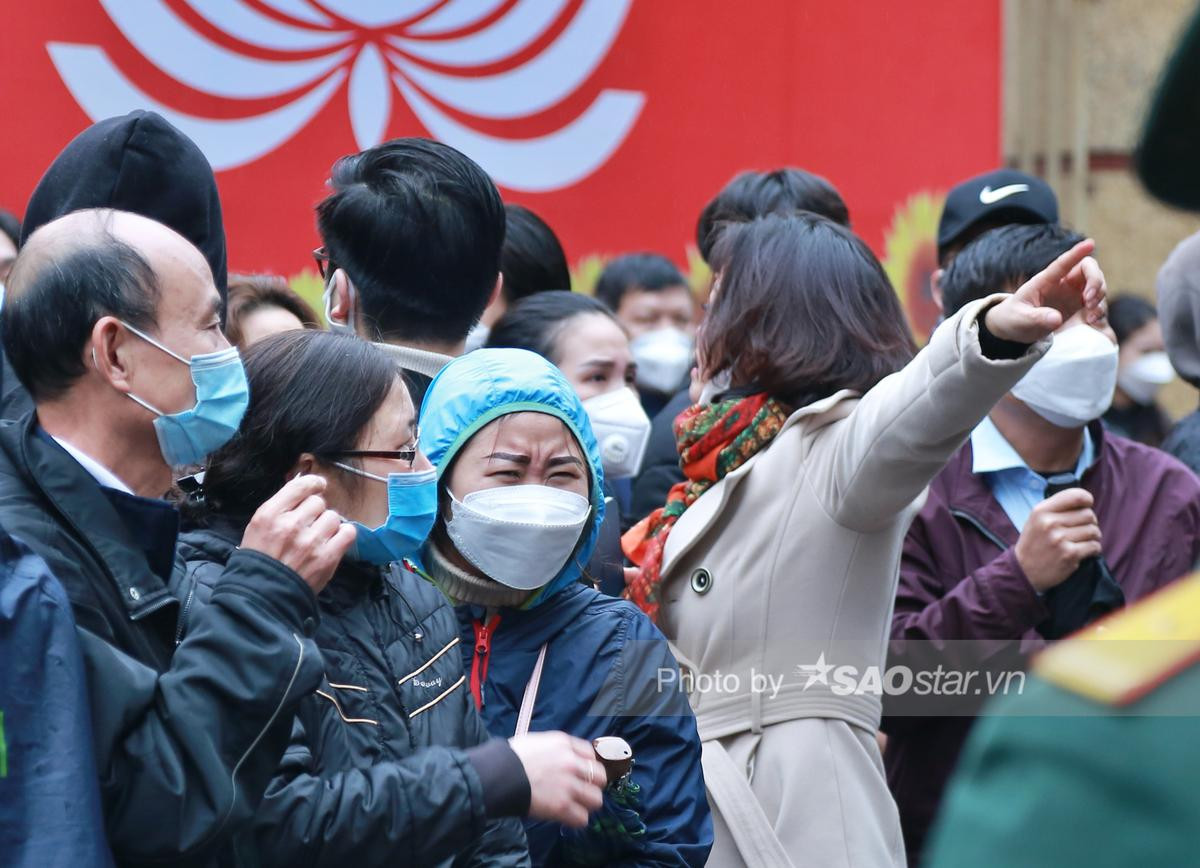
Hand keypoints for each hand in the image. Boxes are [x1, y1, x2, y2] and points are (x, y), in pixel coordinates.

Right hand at [240, 475, 355, 593]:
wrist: (263, 597)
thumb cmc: (260, 561)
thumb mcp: (258, 528)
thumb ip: (280, 508)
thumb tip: (305, 489)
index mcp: (270, 515)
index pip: (299, 486)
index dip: (312, 483)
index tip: (318, 486)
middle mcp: (291, 524)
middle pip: (318, 502)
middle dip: (315, 512)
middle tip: (309, 526)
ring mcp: (311, 541)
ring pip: (333, 516)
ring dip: (328, 525)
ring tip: (318, 538)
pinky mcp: (327, 557)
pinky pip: (347, 532)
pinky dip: (343, 535)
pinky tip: (333, 541)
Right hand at [509, 731, 604, 826]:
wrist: (497, 774)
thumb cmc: (510, 758)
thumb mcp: (537, 742)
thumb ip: (556, 749)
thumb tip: (563, 757)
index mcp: (564, 743)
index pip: (591, 754)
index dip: (586, 765)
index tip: (580, 773)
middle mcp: (571, 762)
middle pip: (600, 776)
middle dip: (592, 784)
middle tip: (580, 790)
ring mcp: (568, 785)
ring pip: (595, 799)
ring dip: (586, 804)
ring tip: (575, 805)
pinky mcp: (562, 807)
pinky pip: (582, 818)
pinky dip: (576, 819)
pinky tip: (566, 816)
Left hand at [983, 239, 1106, 343]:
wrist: (1014, 328)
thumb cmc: (1014, 318)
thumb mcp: (1020, 319)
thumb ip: (1036, 318)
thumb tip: (1056, 319)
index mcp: (1045, 281)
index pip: (1062, 264)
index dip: (1076, 253)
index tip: (1091, 243)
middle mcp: (1062, 282)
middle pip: (1088, 269)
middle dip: (1095, 281)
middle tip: (1089, 300)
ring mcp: (1072, 293)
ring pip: (1096, 283)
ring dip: (1100, 296)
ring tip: (1091, 316)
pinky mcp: (1078, 305)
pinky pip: (1096, 301)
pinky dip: (1099, 309)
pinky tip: (1092, 320)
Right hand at [1014, 488, 1101, 592]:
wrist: (1024, 571)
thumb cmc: (1034, 543)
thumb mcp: (1036, 519)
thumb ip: (1056, 508)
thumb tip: (1085, 502)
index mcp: (1041, 511)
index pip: (1075, 496)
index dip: (1087, 500)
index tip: (1087, 506)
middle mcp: (1050, 523)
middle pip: (1088, 514)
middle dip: (1090, 522)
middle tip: (1082, 529)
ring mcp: (1059, 539)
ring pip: (1094, 531)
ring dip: (1093, 537)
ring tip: (1083, 541)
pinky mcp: (1069, 555)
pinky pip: (1094, 546)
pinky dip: (1094, 549)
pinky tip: (1084, 551)